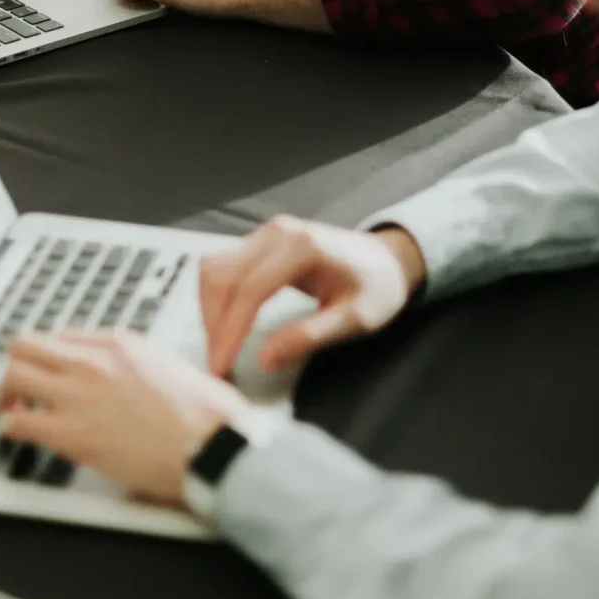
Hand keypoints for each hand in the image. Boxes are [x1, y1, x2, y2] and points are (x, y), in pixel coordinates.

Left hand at [0, 332, 248, 505]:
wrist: (210, 443)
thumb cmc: (205, 412)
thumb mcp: (171, 365)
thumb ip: (139, 364)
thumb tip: (128, 377)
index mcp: (120, 343)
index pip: (62, 336)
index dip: (51, 357)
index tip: (51, 371)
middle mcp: (93, 362)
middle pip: (25, 346)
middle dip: (18, 366)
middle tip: (22, 387)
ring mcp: (78, 395)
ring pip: (12, 376)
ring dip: (8, 394)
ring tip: (16, 410)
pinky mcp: (71, 433)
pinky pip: (18, 422)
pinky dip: (11, 428)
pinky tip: (20, 435)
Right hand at [201, 217, 426, 377]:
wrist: (388, 260)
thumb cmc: (378, 287)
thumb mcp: (354, 319)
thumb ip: (309, 337)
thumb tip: (264, 358)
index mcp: (302, 247)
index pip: (249, 290)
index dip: (230, 331)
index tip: (221, 366)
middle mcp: (278, 232)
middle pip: (222, 277)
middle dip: (214, 325)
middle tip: (218, 366)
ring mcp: (267, 234)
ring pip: (215, 269)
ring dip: (210, 310)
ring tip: (220, 349)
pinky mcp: (262, 241)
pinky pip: (225, 266)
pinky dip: (217, 298)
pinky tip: (225, 325)